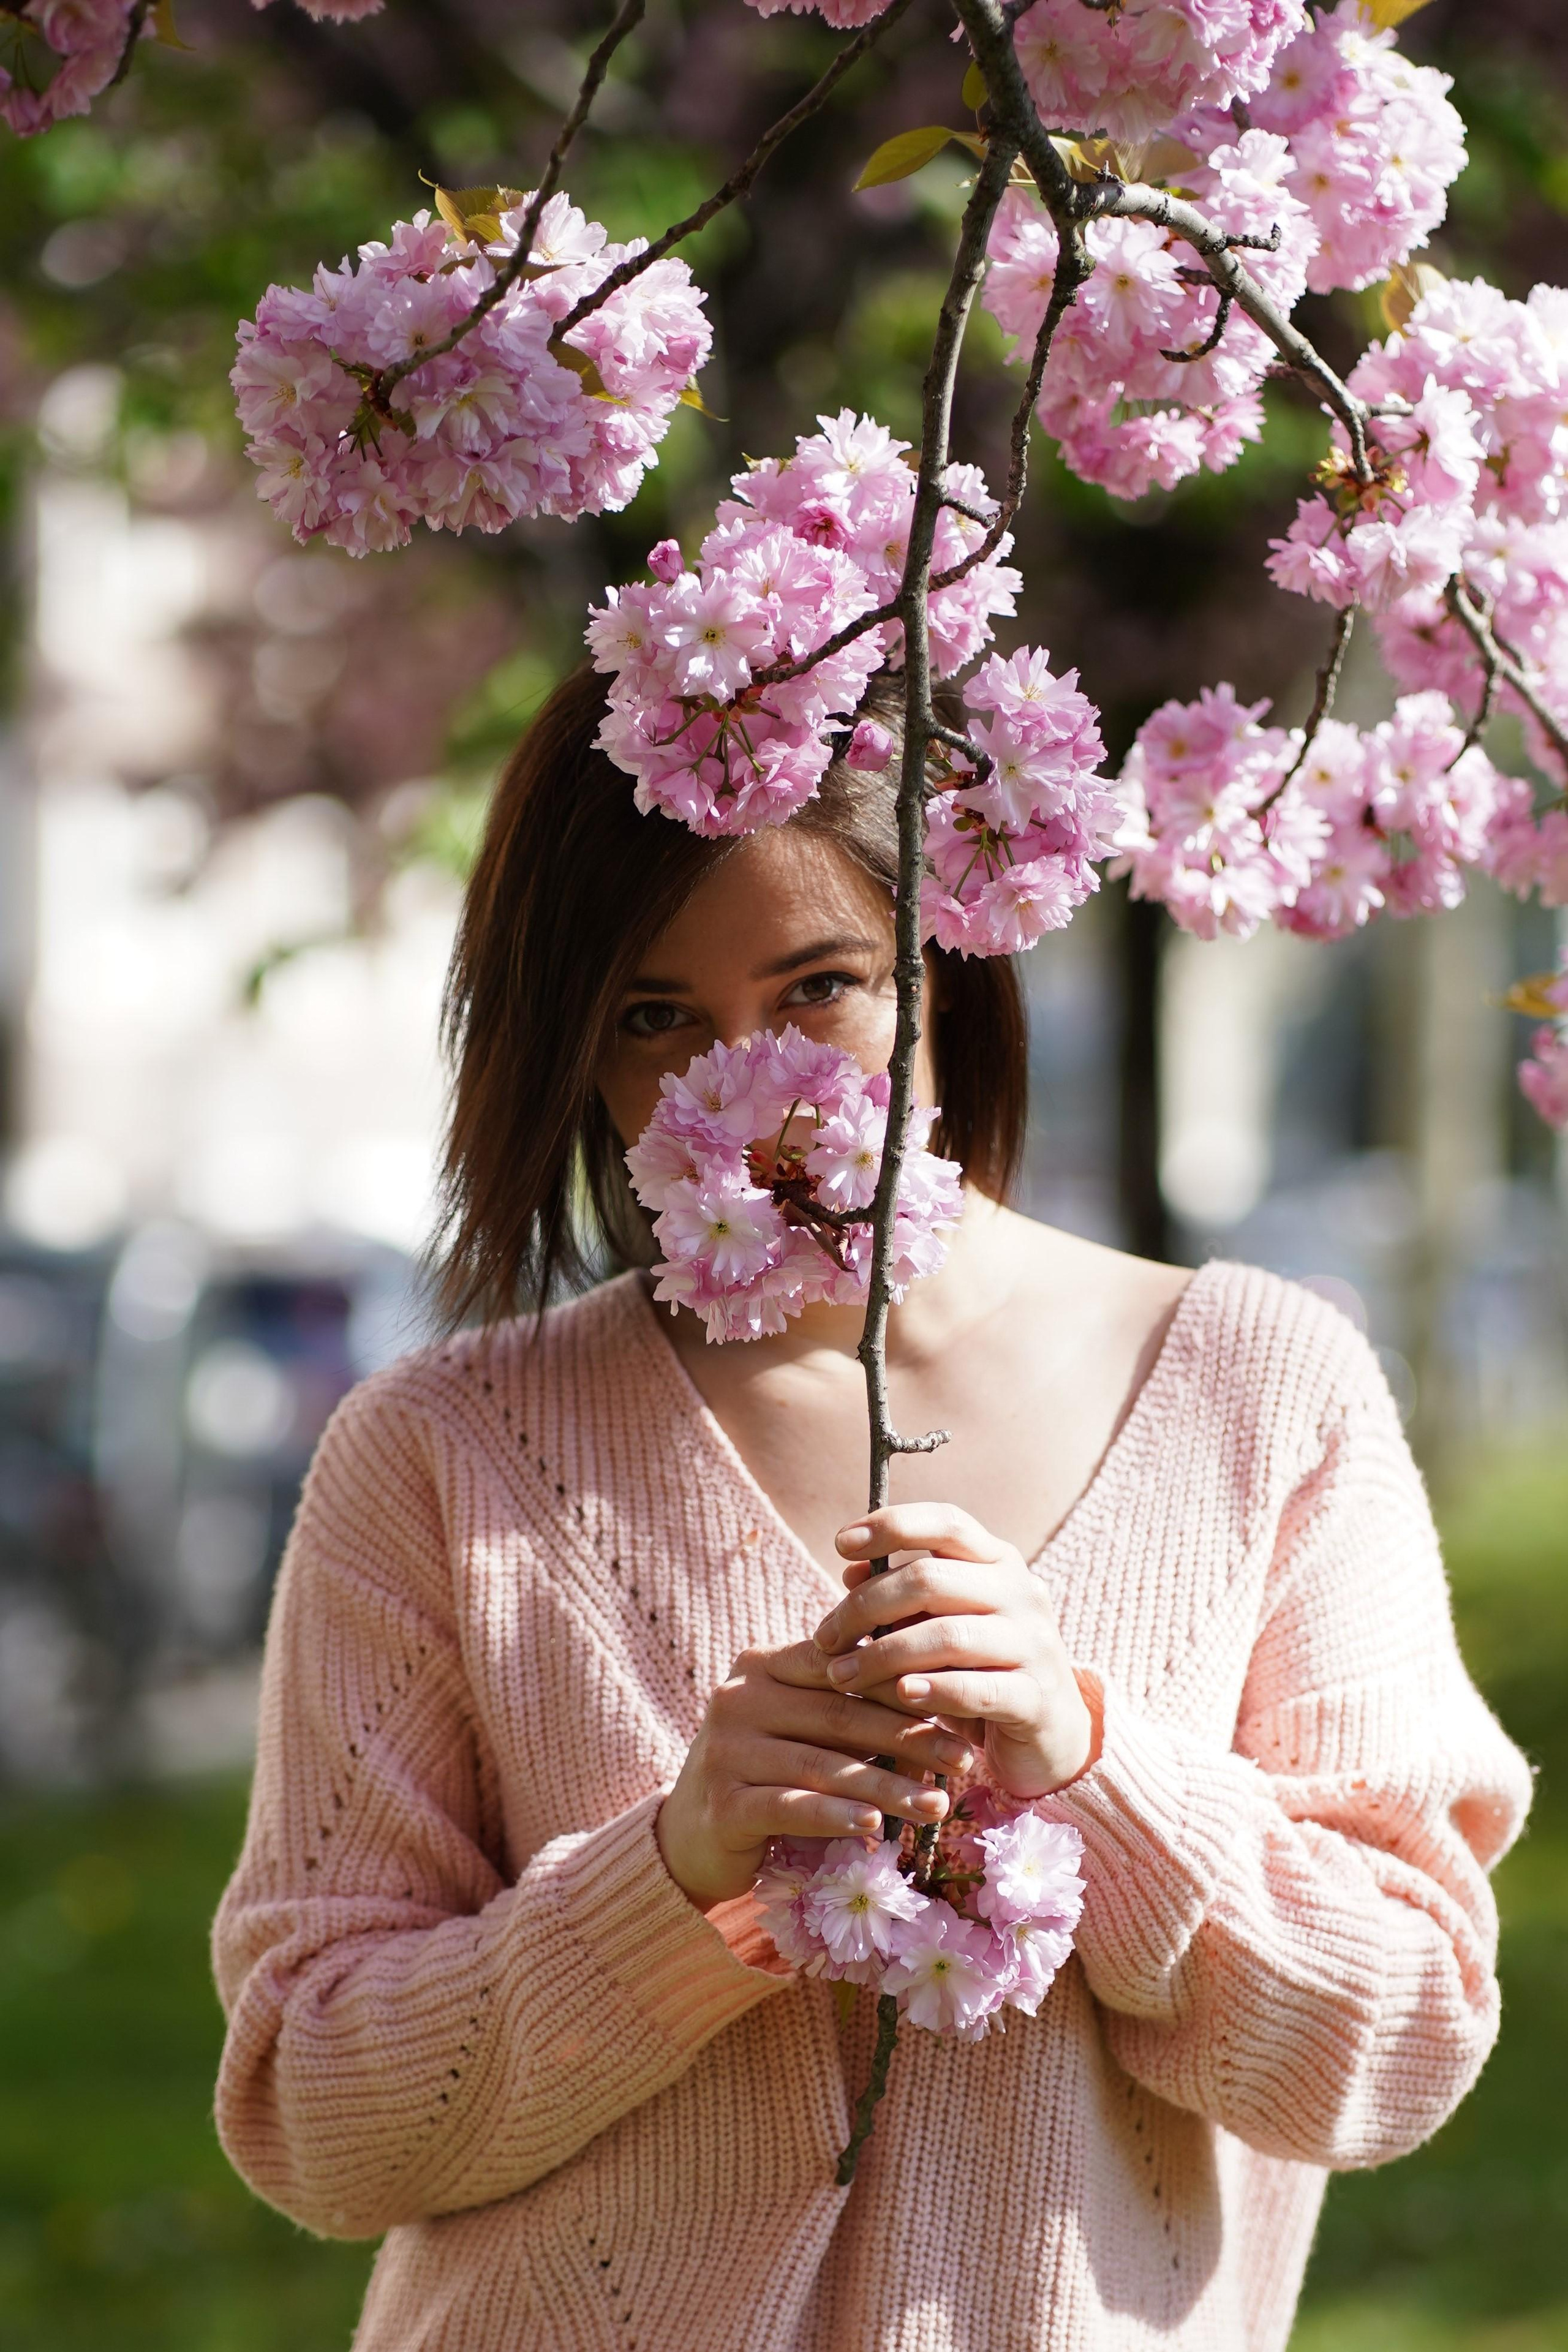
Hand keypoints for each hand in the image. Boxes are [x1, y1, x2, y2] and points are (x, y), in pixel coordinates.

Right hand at [655, 1640, 973, 1911]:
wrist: (690, 1836)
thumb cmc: (767, 1773)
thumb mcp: (801, 1727)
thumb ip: (846, 1705)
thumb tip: (939, 1700)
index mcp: (762, 1664)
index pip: (842, 1666)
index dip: (902, 1686)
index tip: (958, 1707)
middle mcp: (738, 1697)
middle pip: (839, 1715)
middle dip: (909, 1739)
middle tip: (963, 1759)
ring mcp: (726, 1750)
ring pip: (823, 1765)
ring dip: (888, 1786)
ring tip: (938, 1803)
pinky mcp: (723, 1803)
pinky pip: (791, 1807)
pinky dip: (836, 1816)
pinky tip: (875, 1826)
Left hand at [814, 1504, 1097, 1802]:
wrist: (1050, 1734)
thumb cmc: (980, 1668)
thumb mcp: (943, 1622)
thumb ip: (906, 1595)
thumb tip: (852, 1569)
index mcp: (999, 1562)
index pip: (947, 1523)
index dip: (893, 1525)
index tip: (841, 1543)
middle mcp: (1022, 1593)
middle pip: (932, 1578)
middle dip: (867, 1606)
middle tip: (825, 1638)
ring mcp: (1034, 1645)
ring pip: (948, 1636)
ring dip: (883, 1655)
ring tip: (841, 1675)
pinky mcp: (1036, 1698)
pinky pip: (978, 1689)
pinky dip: (934, 1690)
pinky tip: (900, 1695)